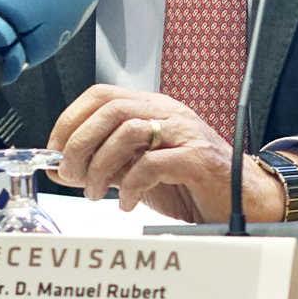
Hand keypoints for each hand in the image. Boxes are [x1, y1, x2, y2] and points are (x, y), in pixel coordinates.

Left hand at [46, 88, 297, 224]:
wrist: (242, 202)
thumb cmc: (189, 185)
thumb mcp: (137, 170)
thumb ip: (102, 164)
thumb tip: (58, 167)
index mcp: (152, 109)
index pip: (101, 95)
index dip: (71, 120)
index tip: (55, 150)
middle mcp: (168, 113)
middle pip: (110, 109)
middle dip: (79, 143)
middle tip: (69, 174)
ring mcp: (185, 133)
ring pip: (128, 132)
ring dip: (100, 166)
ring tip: (94, 193)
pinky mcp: (198, 159)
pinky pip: (152, 165)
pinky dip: (130, 186)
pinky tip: (126, 203)